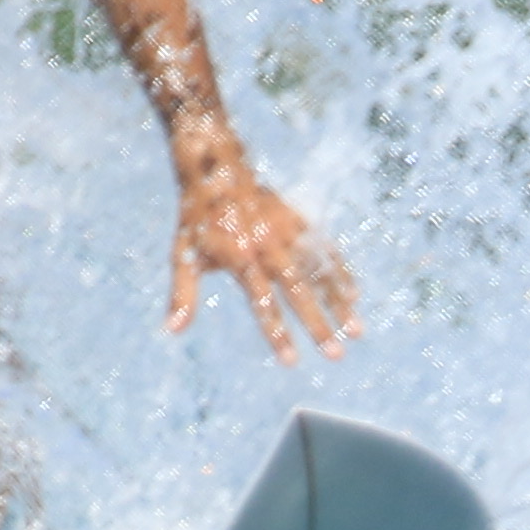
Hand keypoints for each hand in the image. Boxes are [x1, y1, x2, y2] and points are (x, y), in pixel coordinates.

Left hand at [166, 154, 358, 360]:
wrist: (216, 167)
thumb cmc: (196, 220)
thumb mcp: (183, 255)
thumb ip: (182, 294)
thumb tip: (172, 331)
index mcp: (240, 256)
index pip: (262, 303)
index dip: (277, 333)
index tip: (292, 361)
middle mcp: (268, 244)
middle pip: (298, 291)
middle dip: (318, 324)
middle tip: (335, 355)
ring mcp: (288, 231)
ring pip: (319, 271)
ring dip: (339, 303)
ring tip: (357, 332)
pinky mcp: (299, 220)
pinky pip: (325, 249)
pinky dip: (340, 272)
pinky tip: (354, 297)